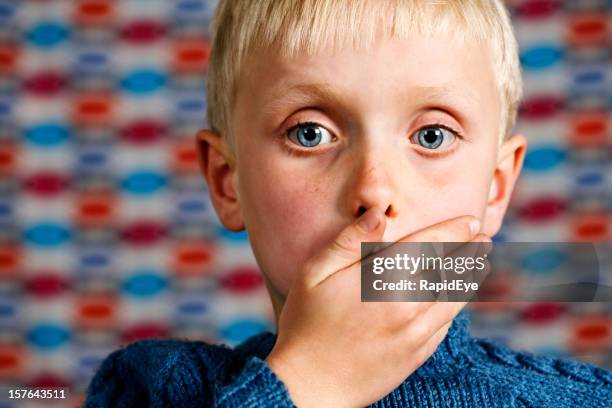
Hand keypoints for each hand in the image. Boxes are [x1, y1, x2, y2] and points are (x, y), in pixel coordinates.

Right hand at [265, 207, 489, 407]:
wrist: (311, 385)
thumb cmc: (306, 324)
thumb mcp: (315, 274)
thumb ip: (349, 242)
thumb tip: (379, 214)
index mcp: (384, 281)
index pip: (429, 247)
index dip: (453, 231)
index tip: (470, 222)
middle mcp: (408, 306)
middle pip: (449, 272)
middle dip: (470, 252)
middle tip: (484, 239)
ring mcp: (415, 334)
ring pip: (454, 299)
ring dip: (470, 278)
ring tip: (480, 263)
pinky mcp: (416, 355)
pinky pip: (446, 326)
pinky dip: (457, 307)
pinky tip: (458, 299)